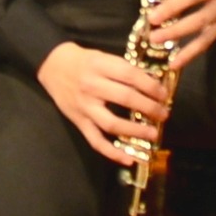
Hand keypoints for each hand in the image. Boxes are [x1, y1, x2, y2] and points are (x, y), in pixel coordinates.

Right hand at [37, 41, 170, 166]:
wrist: (52, 65)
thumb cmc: (83, 60)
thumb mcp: (103, 56)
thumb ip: (123, 69)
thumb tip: (152, 82)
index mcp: (99, 66)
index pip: (130, 76)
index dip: (150, 86)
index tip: (163, 94)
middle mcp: (92, 86)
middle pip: (125, 98)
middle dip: (149, 107)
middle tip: (163, 114)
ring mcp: (84, 107)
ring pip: (112, 123)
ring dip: (135, 131)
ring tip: (153, 134)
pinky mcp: (79, 122)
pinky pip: (96, 140)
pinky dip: (112, 153)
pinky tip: (128, 159)